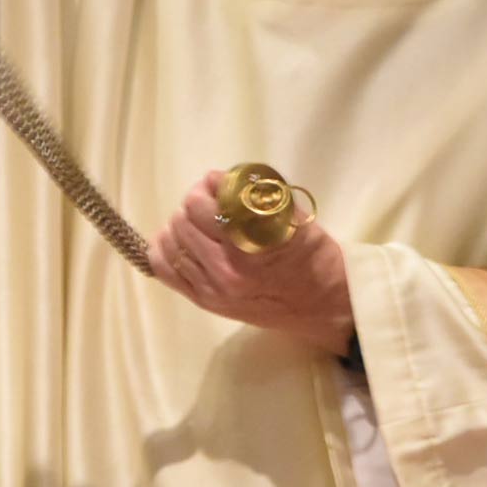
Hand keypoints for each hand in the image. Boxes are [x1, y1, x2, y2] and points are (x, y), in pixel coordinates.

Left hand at [151, 169, 355, 357]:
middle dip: (195, 203)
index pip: (202, 203)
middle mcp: (228, 268)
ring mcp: (212, 289)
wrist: (323, 306)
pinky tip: (185, 243)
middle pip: (183, 218)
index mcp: (251, 244)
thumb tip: (217, 180)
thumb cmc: (313, 256)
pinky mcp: (204, 302)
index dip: (208, 186)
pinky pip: (163, 268)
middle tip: (212, 204)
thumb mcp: (293, 216)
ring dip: (183, 225)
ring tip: (201, 225)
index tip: (219, 186)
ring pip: (170, 241)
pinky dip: (167, 248)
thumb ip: (254, 195)